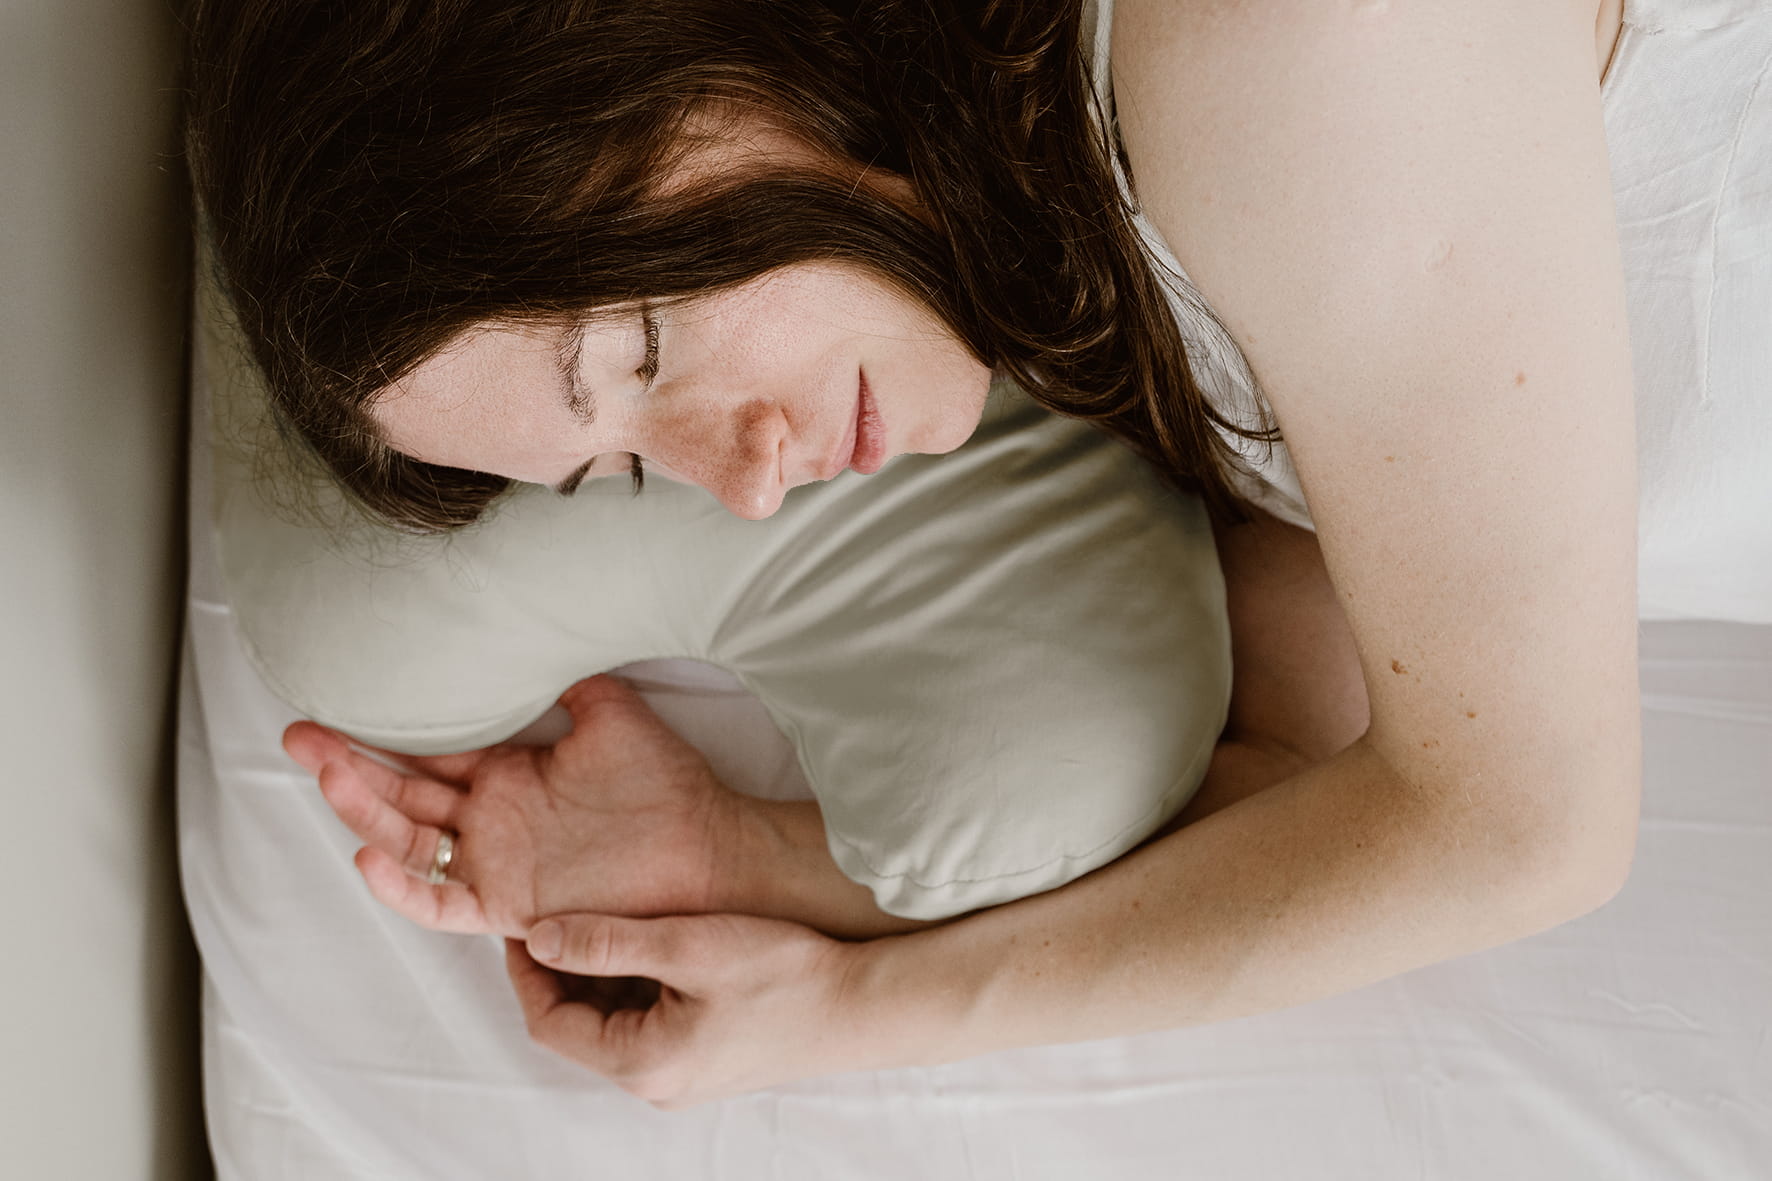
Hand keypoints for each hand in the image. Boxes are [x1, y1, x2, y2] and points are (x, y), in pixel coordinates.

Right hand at [284, 675, 753, 937]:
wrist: (712, 851)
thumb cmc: (673, 788)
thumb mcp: (614, 713)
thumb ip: (570, 680)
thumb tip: (537, 632)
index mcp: (512, 775)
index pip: (431, 751)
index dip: (381, 733)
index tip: (332, 702)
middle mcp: (494, 820)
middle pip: (402, 794)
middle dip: (347, 765)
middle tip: (296, 733)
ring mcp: (498, 864)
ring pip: (410, 842)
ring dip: (364, 812)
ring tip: (326, 774)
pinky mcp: (512, 905)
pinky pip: (443, 903)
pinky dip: (403, 888)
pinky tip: (368, 857)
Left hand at [508, 911, 887, 1107]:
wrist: (864, 1006)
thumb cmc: (783, 974)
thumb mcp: (687, 943)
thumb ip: (607, 940)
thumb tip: (538, 937)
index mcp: (641, 1063)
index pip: (550, 1022)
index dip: (528, 970)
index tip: (527, 919)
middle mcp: (655, 1084)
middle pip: (579, 1027)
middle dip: (564, 970)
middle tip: (562, 911)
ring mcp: (683, 1078)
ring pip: (614, 1024)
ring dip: (602, 976)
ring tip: (606, 918)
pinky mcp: (708, 1063)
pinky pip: (650, 1026)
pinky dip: (638, 987)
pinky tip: (653, 945)